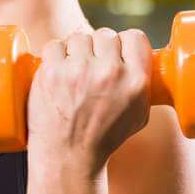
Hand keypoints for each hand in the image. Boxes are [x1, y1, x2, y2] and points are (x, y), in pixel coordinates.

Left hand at [26, 28, 152, 177]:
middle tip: (90, 69)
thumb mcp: (139, 115)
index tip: (115, 53)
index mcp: (135, 81)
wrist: (69, 158)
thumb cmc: (103, 139)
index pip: (134, 37)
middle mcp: (109, 72)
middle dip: (98, 49)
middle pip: (105, 35)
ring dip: (75, 52)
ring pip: (79, 38)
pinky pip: (54, 45)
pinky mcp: (51, 72)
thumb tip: (140, 59)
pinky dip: (54, 56)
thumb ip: (143, 85)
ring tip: (72, 73)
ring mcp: (78, 70)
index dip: (124, 43)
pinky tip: (57, 71)